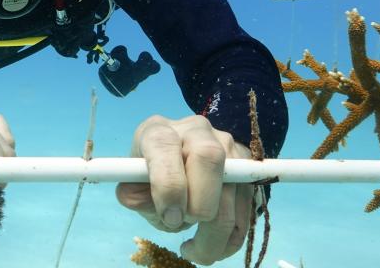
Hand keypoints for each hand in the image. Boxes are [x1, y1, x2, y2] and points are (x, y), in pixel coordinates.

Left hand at [116, 115, 253, 265]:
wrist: (175, 162)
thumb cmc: (150, 174)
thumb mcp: (132, 184)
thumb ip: (136, 197)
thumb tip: (166, 212)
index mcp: (160, 130)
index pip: (166, 146)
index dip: (168, 185)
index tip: (169, 216)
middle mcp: (196, 131)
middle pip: (209, 159)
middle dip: (198, 205)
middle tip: (182, 224)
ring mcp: (226, 145)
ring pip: (232, 188)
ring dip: (215, 232)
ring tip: (193, 250)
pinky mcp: (245, 166)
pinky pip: (247, 206)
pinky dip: (231, 236)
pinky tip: (211, 244)